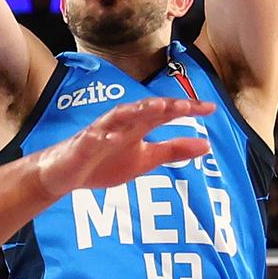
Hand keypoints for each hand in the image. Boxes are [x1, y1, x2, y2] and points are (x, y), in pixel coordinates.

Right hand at [38, 97, 213, 197]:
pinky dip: (100, 138)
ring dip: (136, 111)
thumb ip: (174, 150)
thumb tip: (207, 144)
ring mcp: (100, 133)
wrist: (66, 174)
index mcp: (138, 126)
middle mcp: (121, 124)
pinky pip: (91, 140)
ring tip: (156, 108)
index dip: (187, 109)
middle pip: (145, 110)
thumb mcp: (145, 159)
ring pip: (119, 117)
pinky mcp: (81, 146)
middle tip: (186, 105)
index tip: (211, 108)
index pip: (165, 113)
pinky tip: (110, 138)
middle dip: (165, 106)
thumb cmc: (105, 162)